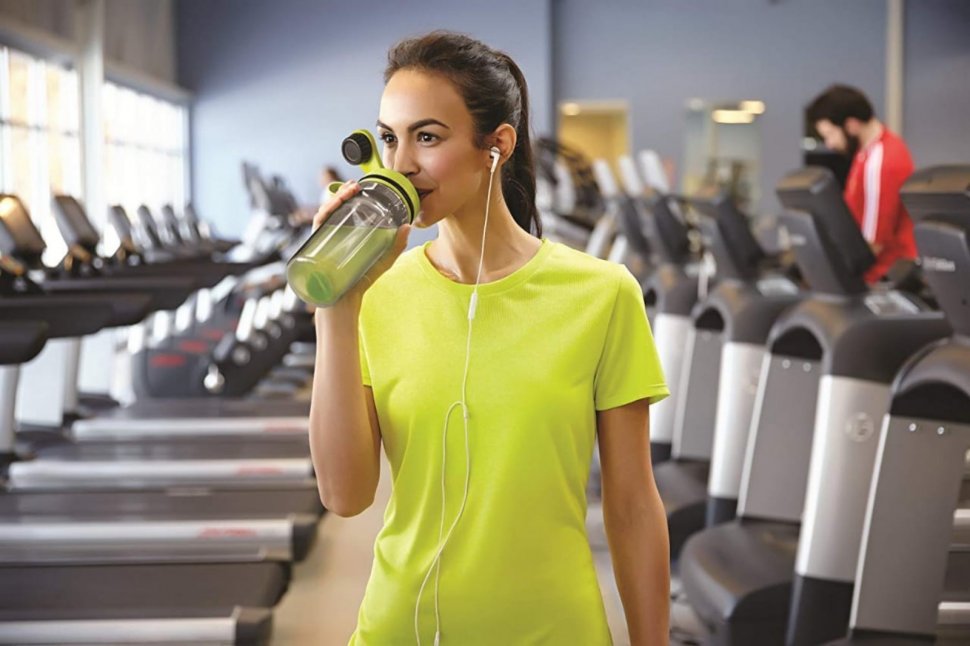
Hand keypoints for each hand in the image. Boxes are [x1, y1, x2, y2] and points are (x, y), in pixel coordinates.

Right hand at [312, 181, 411, 303]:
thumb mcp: (382, 261)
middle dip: (341, 193)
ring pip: (324, 214)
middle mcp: (331, 235)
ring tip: (348, 191)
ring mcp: (323, 241)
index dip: (347, 195)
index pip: (343, 210)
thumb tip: (408, 226)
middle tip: (355, 186)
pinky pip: (317, 227)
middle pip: (332, 209)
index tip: (358, 186)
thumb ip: (395, 246)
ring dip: (334, 199)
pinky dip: (323, 214)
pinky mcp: (317, 249)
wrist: (345, 303)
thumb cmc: (360, 282)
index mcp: (344, 235)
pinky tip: (333, 207)